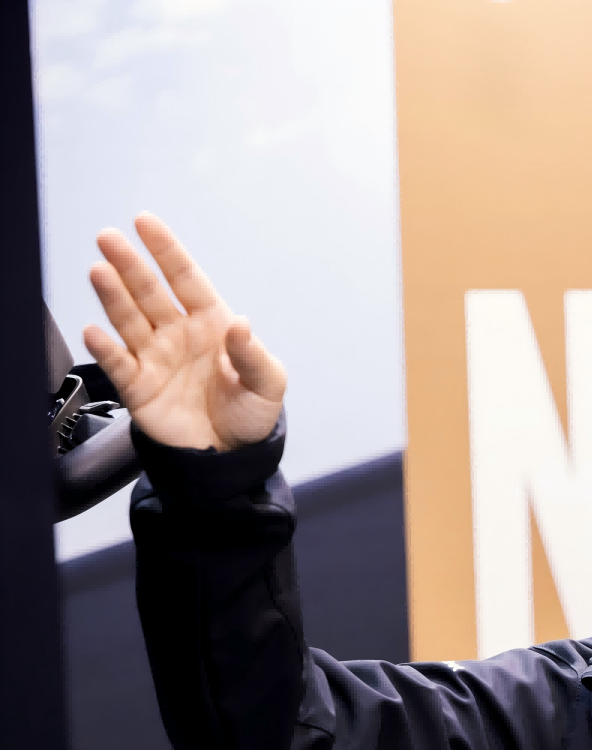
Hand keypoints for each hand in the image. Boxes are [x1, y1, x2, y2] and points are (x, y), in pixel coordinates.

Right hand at [82, 213, 285, 452]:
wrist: (228, 457)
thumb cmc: (250, 414)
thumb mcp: (267, 384)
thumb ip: (254, 354)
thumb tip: (242, 322)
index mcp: (211, 325)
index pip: (185, 279)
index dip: (166, 250)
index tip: (145, 223)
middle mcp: (177, 334)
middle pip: (148, 292)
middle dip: (129, 264)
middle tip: (109, 238)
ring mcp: (154, 357)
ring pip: (128, 318)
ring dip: (113, 296)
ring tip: (99, 271)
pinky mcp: (137, 385)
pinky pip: (117, 362)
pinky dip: (105, 348)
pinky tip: (96, 331)